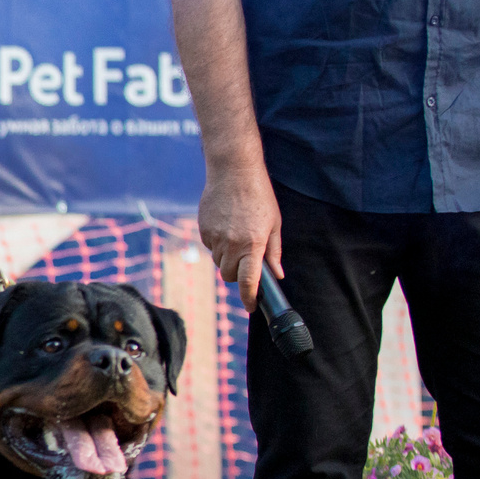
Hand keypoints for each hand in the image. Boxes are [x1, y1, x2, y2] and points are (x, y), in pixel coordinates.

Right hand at [198, 161, 281, 307]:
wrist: (233, 171)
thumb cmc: (259, 196)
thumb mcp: (274, 224)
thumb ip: (273, 252)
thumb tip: (276, 274)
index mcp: (253, 244)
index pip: (249, 281)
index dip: (249, 298)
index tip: (251, 306)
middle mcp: (232, 244)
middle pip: (229, 275)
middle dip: (237, 275)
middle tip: (246, 262)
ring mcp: (215, 237)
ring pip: (218, 262)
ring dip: (227, 259)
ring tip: (237, 238)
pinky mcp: (203, 229)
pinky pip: (210, 247)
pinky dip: (218, 244)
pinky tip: (226, 227)